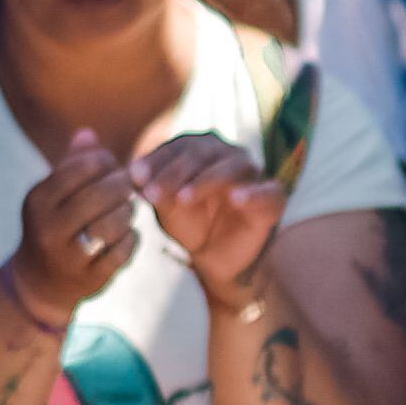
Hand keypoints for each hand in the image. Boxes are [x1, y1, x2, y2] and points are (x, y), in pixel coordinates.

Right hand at [10, 132, 138, 321]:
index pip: (79, 168)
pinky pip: (122, 251)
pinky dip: (131, 239)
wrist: (40, 283)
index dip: (104, 162)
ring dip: (127, 213)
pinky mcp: (90, 279)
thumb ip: (71, 164)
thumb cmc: (53, 226)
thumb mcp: (52, 196)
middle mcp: (48, 229)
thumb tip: (88, 133)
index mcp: (38, 202)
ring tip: (128, 209)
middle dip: (122, 186)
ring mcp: (69, 257)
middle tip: (130, 185)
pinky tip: (127, 233)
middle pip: (99, 195)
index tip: (113, 166)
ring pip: (112, 225)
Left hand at [132, 132, 283, 306]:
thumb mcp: (167, 208)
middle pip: (203, 152)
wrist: (216, 259)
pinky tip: (235, 199)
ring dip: (205, 180)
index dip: (157, 159)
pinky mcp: (271, 199)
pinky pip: (267, 191)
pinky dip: (252, 193)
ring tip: (183, 199)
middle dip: (174, 172)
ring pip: (232, 166)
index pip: (180, 145)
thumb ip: (156, 190)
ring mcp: (252, 176)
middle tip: (152, 193)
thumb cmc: (190, 225)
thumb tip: (134, 175)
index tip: (134, 177)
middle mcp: (229, 155)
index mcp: (203, 149)